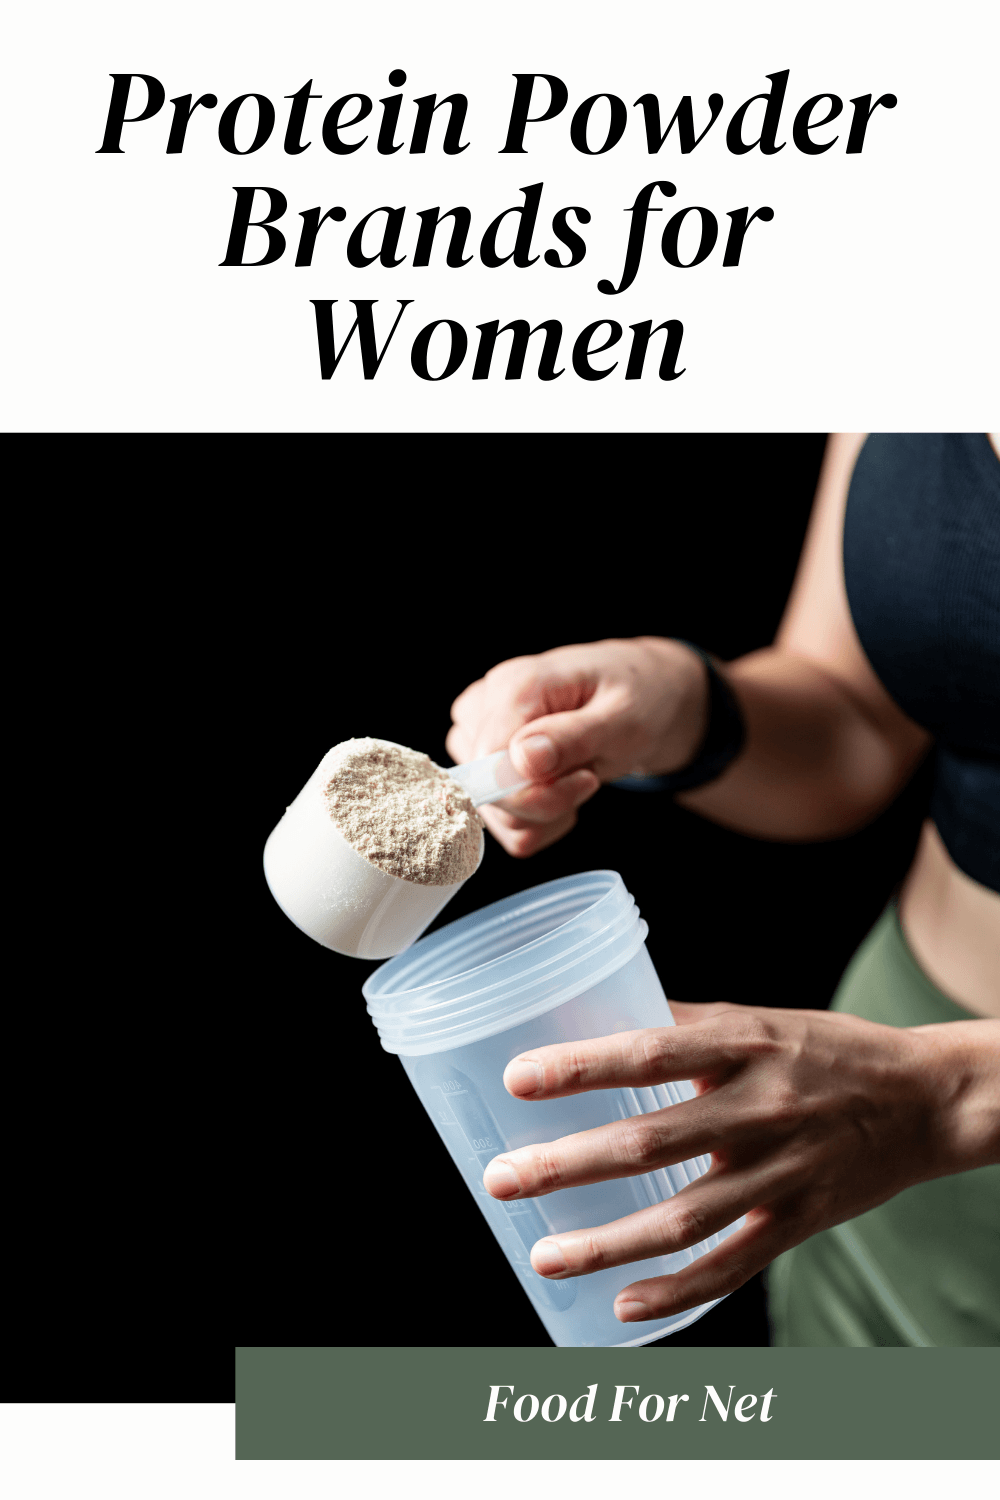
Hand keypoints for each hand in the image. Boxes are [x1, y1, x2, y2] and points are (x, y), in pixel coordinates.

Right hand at [446, 637, 708, 855]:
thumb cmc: (636, 699)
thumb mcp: (624, 718)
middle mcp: (484, 709)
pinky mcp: (484, 766)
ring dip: (543, 815)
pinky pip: (499, 823)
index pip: (489, 762)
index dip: (536, 790)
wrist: (643, 697)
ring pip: (492, 813)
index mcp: (513, 684)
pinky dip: (537, 822)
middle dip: (546, 803)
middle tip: (589, 776)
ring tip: (576, 777)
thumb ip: (572, 738)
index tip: (587, 778)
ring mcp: (478, 738)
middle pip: (486, 791)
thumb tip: (521, 759)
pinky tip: (562, 791)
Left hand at [481, 1002, 999, 1323]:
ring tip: (543, 1255)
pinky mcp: (800, 1219)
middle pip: (651, 1141)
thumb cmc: (827, 1050)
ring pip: (684, 1218)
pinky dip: (678, 1291)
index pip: (650, 1052)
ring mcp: (781, 1171)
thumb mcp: (759, 1018)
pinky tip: (623, 1305)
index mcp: (744, 1044)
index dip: (582, 1067)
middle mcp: (760, 1107)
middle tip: (502, 1178)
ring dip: (608, 1242)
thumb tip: (599, 1016)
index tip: (517, 1079)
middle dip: (568, 1164)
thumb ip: (684, 1025)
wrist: (924, 1099)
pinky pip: (733, 1265)